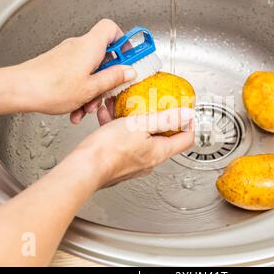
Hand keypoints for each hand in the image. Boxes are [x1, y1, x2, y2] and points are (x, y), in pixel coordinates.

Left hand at [13, 19, 134, 122]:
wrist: (20, 90)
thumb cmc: (51, 88)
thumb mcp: (91, 88)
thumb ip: (113, 78)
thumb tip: (129, 71)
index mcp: (90, 47)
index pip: (112, 29)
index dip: (124, 42)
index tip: (131, 58)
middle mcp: (79, 47)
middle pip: (104, 56)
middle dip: (108, 77)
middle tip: (111, 91)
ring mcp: (68, 56)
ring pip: (91, 70)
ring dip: (93, 90)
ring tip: (88, 107)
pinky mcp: (59, 66)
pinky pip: (78, 76)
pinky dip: (81, 91)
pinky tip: (76, 109)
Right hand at [70, 107, 195, 189]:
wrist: (85, 167)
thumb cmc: (109, 150)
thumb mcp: (140, 125)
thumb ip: (165, 119)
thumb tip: (187, 115)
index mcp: (160, 152)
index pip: (186, 139)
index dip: (189, 124)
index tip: (185, 113)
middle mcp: (150, 161)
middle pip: (163, 137)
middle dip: (156, 117)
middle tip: (152, 105)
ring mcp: (134, 163)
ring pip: (140, 136)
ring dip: (133, 120)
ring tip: (123, 108)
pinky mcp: (119, 162)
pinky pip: (124, 141)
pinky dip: (118, 127)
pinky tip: (108, 117)